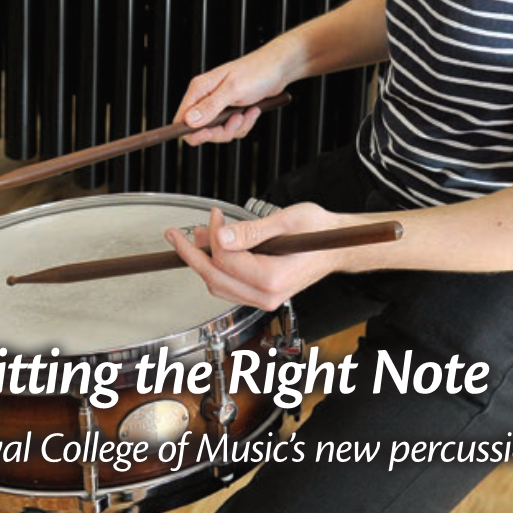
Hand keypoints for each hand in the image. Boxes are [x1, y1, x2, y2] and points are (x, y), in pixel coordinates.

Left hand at [166, 202, 344, 309]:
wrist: (337, 246)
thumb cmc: (318, 232)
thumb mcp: (286, 221)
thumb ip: (251, 231)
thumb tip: (220, 235)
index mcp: (272, 278)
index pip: (226, 261)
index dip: (213, 236)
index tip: (214, 214)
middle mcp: (266, 295)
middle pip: (215, 278)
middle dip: (192, 254)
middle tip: (176, 234)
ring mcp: (264, 299)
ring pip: (219, 286)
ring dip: (203, 261)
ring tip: (195, 236)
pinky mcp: (262, 295)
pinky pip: (230, 286)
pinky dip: (217, 268)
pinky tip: (213, 247)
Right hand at [174, 47, 290, 146]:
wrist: (278, 69)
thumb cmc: (257, 72)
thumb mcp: (233, 90)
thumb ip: (210, 107)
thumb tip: (189, 121)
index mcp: (200, 89)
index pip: (182, 118)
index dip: (192, 131)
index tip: (209, 134)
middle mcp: (206, 97)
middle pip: (200, 129)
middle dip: (221, 131)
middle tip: (236, 120)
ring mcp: (218, 104)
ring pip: (218, 131)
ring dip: (235, 127)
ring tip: (247, 113)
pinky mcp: (230, 110)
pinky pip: (231, 128)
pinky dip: (244, 124)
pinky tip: (252, 111)